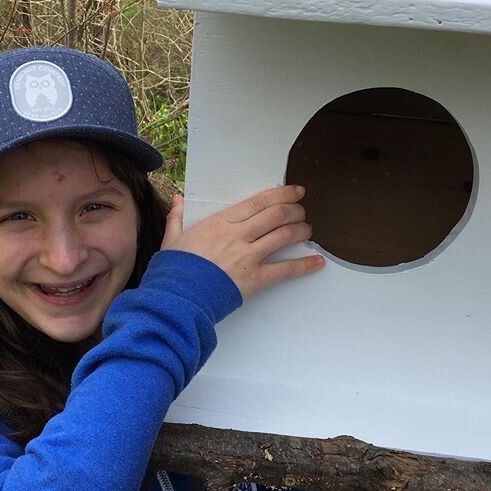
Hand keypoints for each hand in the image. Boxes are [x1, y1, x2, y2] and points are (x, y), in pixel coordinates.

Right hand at [160, 186, 324, 298]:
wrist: (177, 299)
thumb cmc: (175, 271)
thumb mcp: (172, 239)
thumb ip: (177, 217)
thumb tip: (178, 200)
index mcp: (221, 222)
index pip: (259, 202)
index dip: (281, 194)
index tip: (294, 191)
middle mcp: (238, 236)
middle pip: (276, 215)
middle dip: (294, 210)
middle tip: (302, 210)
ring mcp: (249, 257)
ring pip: (284, 236)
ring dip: (300, 230)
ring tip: (307, 230)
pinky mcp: (256, 279)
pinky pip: (286, 269)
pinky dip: (304, 265)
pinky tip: (317, 261)